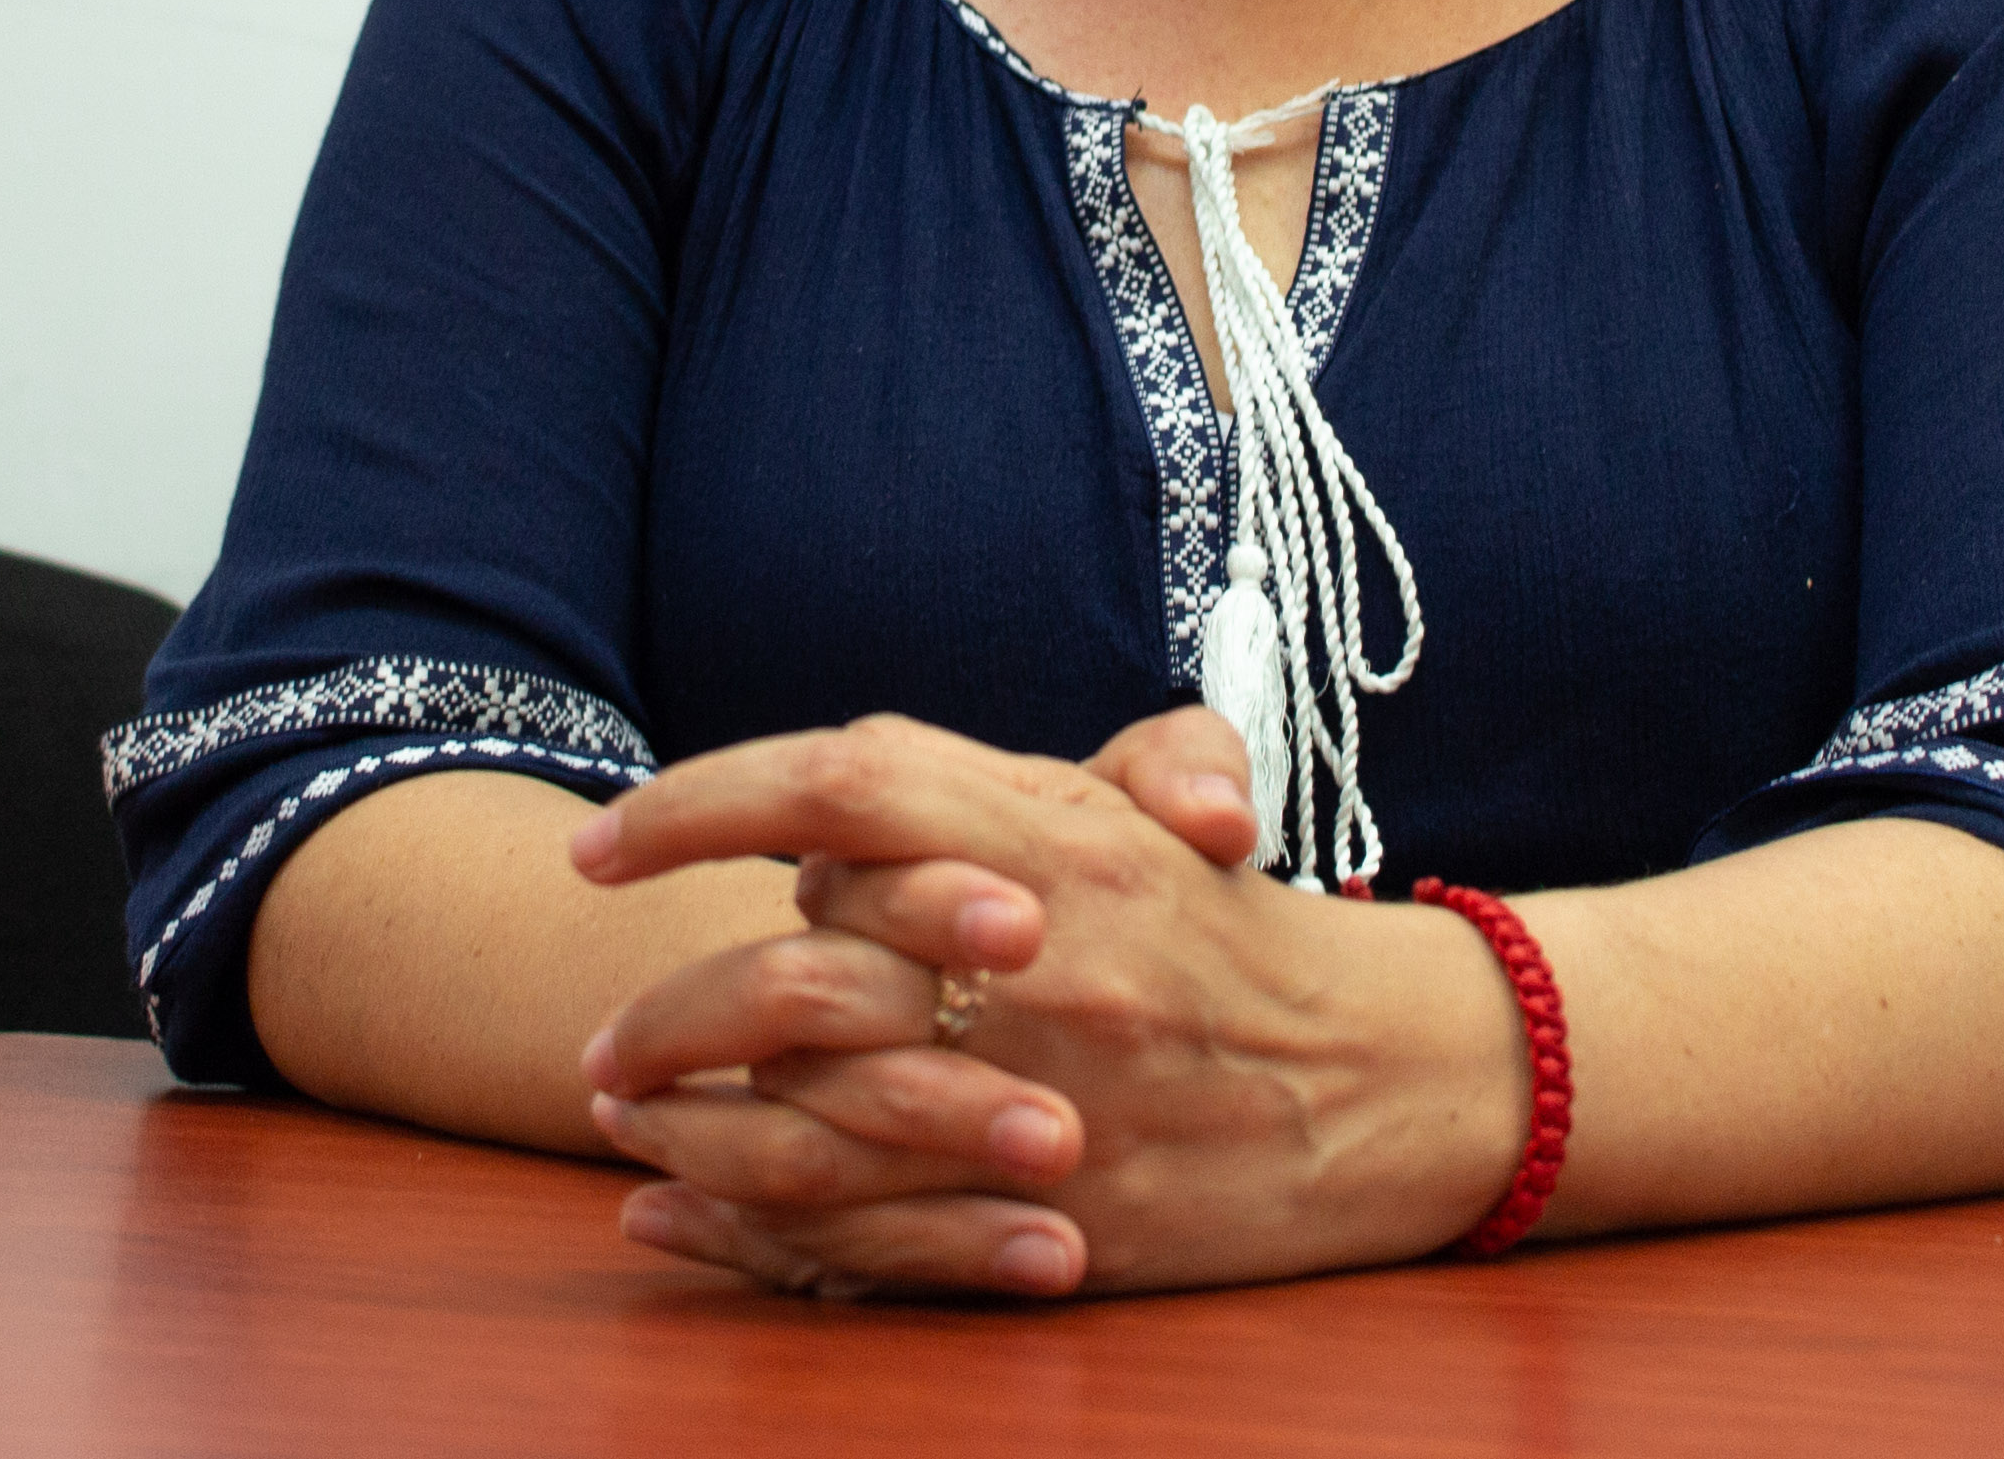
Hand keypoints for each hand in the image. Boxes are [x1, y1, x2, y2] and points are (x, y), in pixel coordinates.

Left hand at [568, 708, 1523, 1297]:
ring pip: (807, 1112)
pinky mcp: (1057, 1212)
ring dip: (690, 1118)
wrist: (1402, 1078)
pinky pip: (867, 1228)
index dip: (698, 804)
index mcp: (1054, 834)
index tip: (601, 846)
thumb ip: (992, 774)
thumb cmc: (1254, 933)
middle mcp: (1039, 956)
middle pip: (793, 966)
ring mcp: (1046, 1090)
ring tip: (621, 1115)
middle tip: (601, 1035)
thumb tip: (836, 831)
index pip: (838, 784)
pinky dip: (749, 1222)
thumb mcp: (1165, 798)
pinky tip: (678, 1207)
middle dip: (668, 1005)